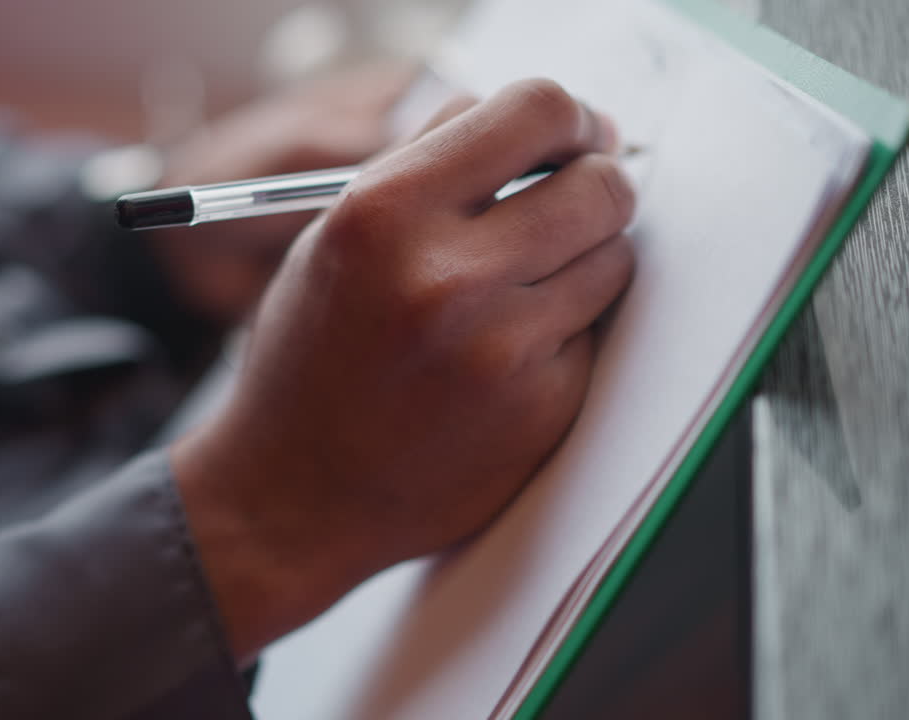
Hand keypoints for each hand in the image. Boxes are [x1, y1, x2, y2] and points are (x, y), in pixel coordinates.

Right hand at [172, 79, 634, 661]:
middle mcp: (446, 277)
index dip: (568, 116)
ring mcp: (500, 349)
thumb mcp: (336, 236)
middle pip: (603, 185)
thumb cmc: (312, 356)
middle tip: (575, 199)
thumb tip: (541, 118)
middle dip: (596, 185)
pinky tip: (509, 352)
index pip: (534, 109)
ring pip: (614, 257)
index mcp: (384, 213)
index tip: (572, 136)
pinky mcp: (541, 408)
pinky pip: (596, 331)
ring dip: (584, 259)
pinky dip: (567, 329)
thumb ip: (430, 163)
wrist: (293, 493)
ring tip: (524, 286)